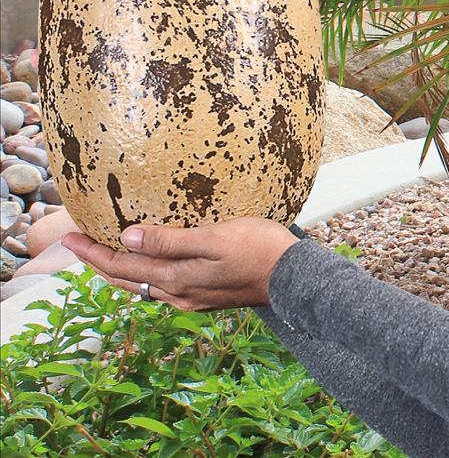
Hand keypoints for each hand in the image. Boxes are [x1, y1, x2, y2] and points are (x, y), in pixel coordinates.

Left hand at [62, 217, 299, 310]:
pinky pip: (161, 286)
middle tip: (76, 244)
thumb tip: (128, 236)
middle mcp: (178, 294)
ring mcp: (192, 298)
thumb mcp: (215, 237)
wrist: (292, 278)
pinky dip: (143, 274)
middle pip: (126, 279)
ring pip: (142, 285)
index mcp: (176, 279)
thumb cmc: (258, 249)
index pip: (122, 265)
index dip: (93, 252)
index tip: (69, 237)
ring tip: (104, 254)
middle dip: (98, 262)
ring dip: (120, 269)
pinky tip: (149, 265)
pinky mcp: (206, 296)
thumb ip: (171, 239)